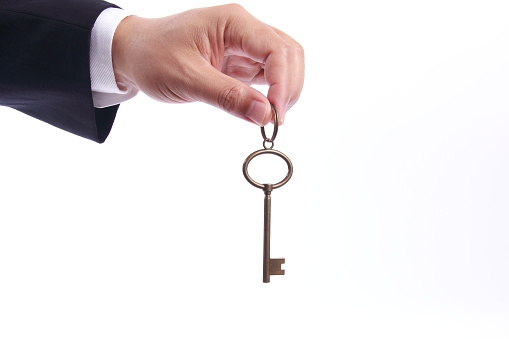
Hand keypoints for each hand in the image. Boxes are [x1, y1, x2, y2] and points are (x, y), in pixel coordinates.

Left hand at [112, 4, 303, 125]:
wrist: (133, 53)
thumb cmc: (153, 56)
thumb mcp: (186, 79)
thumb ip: (227, 97)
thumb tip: (265, 115)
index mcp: (232, 22)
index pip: (275, 48)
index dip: (283, 82)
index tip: (275, 114)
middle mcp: (243, 29)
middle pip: (288, 53)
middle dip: (289, 86)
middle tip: (276, 119)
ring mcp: (243, 45)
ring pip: (283, 64)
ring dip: (285, 90)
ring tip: (272, 117)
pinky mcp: (240, 61)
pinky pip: (268, 75)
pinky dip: (272, 93)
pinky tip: (263, 110)